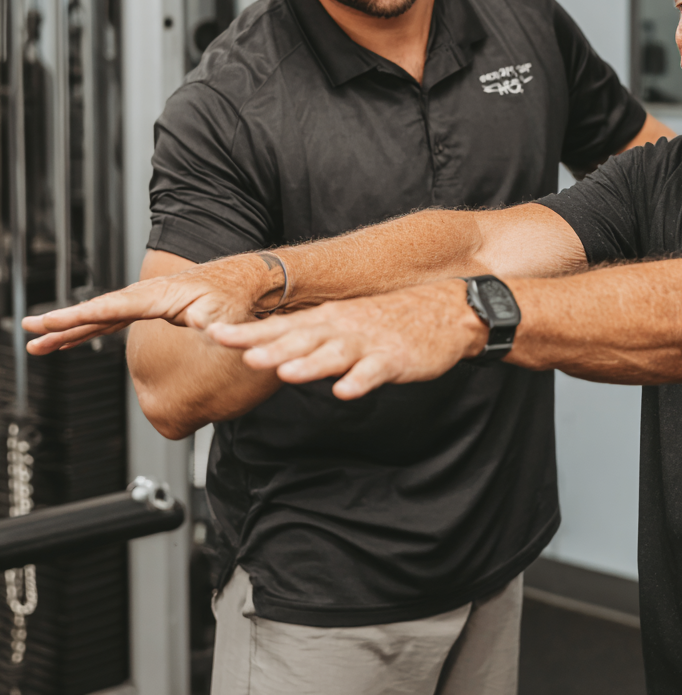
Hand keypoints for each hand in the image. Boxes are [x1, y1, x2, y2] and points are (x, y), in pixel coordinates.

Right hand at [22, 253, 276, 354]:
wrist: (248, 281)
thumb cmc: (238, 296)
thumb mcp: (225, 313)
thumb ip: (213, 326)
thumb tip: (208, 335)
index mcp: (158, 295)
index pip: (111, 307)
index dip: (80, 316)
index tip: (52, 321)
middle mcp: (147, 294)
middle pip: (96, 309)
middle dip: (62, 321)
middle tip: (30, 330)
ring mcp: (147, 300)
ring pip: (99, 315)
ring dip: (68, 328)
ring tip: (37, 342)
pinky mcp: (151, 307)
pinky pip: (111, 319)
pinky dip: (88, 328)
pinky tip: (69, 340)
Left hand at [207, 280, 488, 399]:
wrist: (445, 310)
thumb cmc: (390, 321)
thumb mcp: (345, 324)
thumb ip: (311, 340)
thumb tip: (269, 352)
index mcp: (328, 320)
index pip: (281, 326)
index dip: (248, 332)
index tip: (215, 334)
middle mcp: (343, 328)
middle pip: (302, 339)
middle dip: (271, 347)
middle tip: (243, 355)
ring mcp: (369, 343)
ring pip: (335, 354)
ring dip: (311, 363)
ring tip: (287, 371)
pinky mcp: (395, 358)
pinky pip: (375, 371)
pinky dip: (360, 380)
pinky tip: (346, 391)